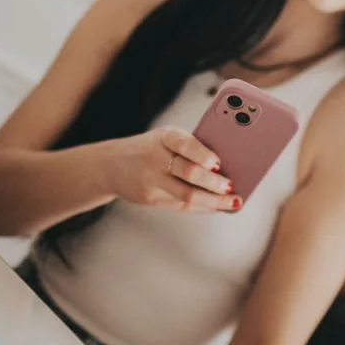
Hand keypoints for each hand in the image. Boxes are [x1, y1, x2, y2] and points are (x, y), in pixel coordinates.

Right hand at [105, 127, 237, 212]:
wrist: (111, 166)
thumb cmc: (152, 148)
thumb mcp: (166, 138)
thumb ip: (191, 148)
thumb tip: (229, 166)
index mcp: (164, 137)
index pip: (184, 144)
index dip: (203, 154)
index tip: (219, 163)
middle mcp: (156, 158)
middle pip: (189, 173)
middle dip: (214, 182)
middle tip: (231, 186)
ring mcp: (151, 181)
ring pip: (187, 195)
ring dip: (214, 201)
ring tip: (233, 201)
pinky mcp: (150, 199)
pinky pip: (182, 206)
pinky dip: (204, 207)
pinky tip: (219, 207)